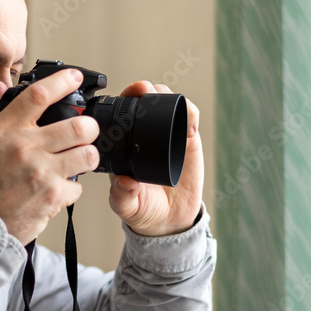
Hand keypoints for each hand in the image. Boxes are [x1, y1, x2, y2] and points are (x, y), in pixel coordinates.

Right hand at [0, 69, 100, 244]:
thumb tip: (0, 87)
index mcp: (6, 130)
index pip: (39, 95)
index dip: (63, 81)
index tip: (75, 77)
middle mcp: (26, 147)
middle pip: (78, 125)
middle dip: (89, 126)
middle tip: (86, 130)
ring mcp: (41, 173)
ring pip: (87, 154)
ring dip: (88, 156)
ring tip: (80, 158)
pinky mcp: (52, 197)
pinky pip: (78, 187)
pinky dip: (72, 189)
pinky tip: (60, 189)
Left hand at [108, 81, 203, 236]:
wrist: (170, 220)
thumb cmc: (143, 210)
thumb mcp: (127, 206)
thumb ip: (122, 196)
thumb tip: (125, 182)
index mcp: (124, 146)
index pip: (120, 115)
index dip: (122, 101)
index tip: (125, 97)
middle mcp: (144, 136)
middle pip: (144, 102)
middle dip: (144, 89)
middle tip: (145, 90)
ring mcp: (167, 135)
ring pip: (166, 104)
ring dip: (167, 95)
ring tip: (168, 100)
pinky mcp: (187, 141)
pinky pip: (189, 119)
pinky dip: (190, 113)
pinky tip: (189, 124)